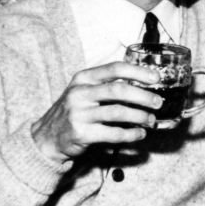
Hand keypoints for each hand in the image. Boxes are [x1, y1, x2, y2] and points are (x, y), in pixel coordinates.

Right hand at [31, 62, 162, 162]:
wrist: (47, 137)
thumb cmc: (75, 112)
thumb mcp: (84, 91)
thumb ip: (107, 86)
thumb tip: (145, 87)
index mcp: (83, 78)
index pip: (114, 68)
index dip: (137, 72)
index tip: (155, 78)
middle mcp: (79, 93)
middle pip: (118, 90)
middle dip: (143, 96)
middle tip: (158, 102)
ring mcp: (79, 113)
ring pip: (118, 112)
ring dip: (140, 117)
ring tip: (151, 120)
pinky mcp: (81, 133)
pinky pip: (113, 133)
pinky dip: (131, 134)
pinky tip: (140, 134)